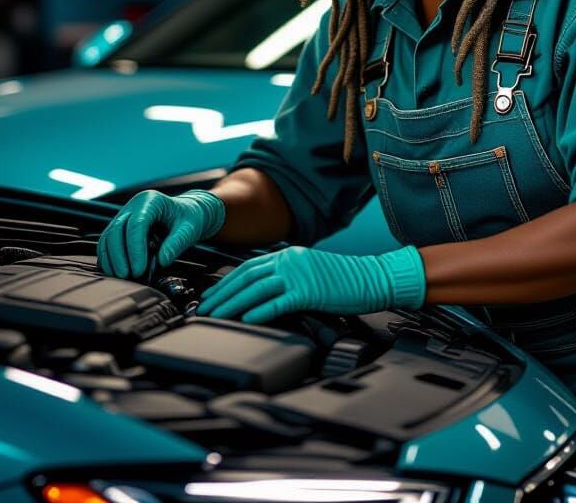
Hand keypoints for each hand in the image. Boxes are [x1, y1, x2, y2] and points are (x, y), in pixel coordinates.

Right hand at [97, 189, 224, 278]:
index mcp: (150, 200)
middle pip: (117, 230)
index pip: (136, 225)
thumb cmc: (190, 218)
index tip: (139, 270)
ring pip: (108, 237)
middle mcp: (133, 206)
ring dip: (112, 260)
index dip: (135, 249)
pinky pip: (108, 244)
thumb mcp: (190, 229)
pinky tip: (116, 273)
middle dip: (120, 256)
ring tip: (123, 278)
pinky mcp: (120, 228)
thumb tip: (162, 261)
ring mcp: (125, 216)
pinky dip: (109, 259)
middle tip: (128, 277)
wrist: (188, 212)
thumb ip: (177, 243)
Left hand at [195, 244, 425, 323]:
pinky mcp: (310, 291)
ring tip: (216, 316)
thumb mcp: (310, 270)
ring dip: (233, 304)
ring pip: (257, 290)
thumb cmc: (343, 279)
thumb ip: (288, 276)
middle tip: (204, 308)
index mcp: (288, 255)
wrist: (371, 277)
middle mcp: (289, 261)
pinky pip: (279, 302)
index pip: (248, 267)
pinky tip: (247, 319)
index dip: (226, 282)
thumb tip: (264, 292)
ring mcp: (299, 275)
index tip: (210, 296)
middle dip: (222, 294)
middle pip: (247, 277)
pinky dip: (261, 311)